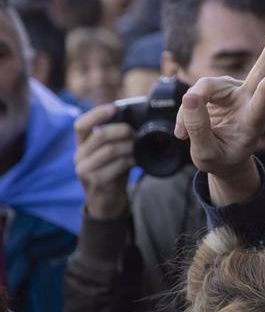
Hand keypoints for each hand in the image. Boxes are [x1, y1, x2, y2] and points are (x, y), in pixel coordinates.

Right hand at [74, 104, 134, 219]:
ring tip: (138, 147)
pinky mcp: (96, 181)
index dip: (96, 114)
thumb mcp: (109, 155)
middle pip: (99, 135)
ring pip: (110, 150)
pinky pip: (118, 165)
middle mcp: (79, 156)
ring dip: (129, 146)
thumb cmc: (111, 174)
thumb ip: (114, 140)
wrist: (105, 203)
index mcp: (81, 146)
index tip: (113, 108)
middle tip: (135, 133)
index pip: (80, 125)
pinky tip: (137, 161)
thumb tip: (135, 121)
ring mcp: (85, 170)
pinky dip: (131, 160)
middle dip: (122, 130)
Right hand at [174, 27, 264, 202]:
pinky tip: (183, 130)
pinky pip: (195, 91)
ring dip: (189, 111)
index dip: (264, 96)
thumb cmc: (220, 157)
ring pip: (204, 88)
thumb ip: (199, 129)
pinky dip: (185, 110)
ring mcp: (235, 91)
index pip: (259, 109)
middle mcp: (248, 101)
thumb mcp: (206, 154)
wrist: (223, 156)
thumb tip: (188, 97)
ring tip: (184, 134)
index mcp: (253, 124)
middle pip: (260, 72)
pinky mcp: (219, 86)